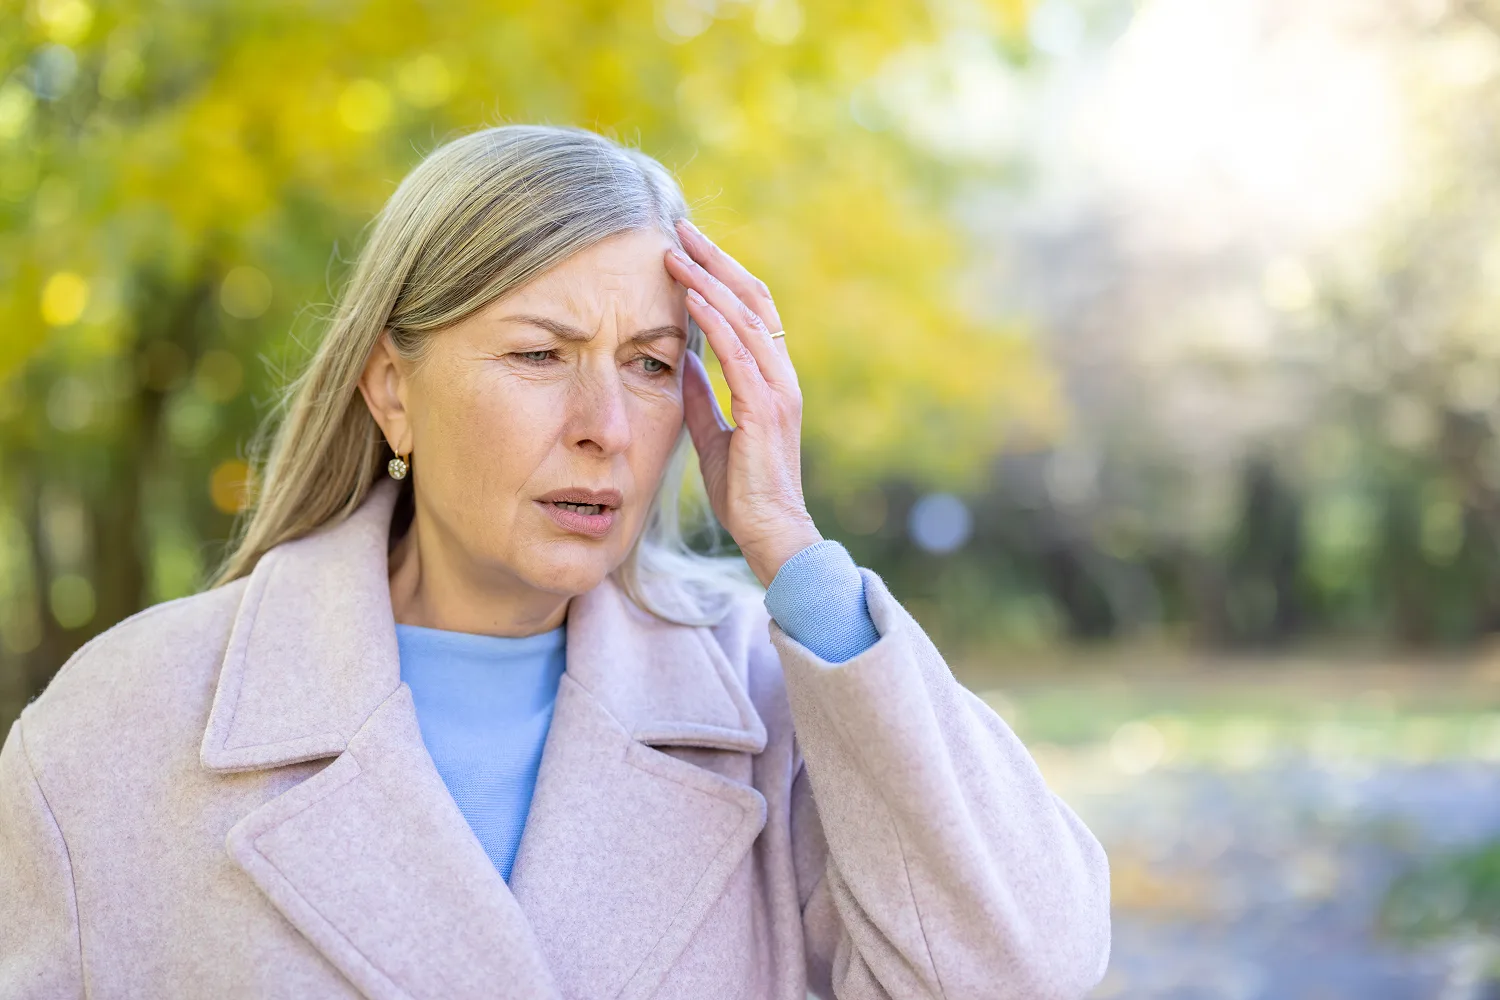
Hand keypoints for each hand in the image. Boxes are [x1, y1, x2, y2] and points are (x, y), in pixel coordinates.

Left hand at [664, 218, 822, 588]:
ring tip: (675, 253)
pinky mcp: (765, 409)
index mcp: (772, 378)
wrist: (770, 532)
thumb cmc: (743, 490)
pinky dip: (715, 320)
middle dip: (717, 260)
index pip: (752, 310)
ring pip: (747, 316)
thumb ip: (702, 394)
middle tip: (682, 228)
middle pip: (754, 298)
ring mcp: (778, 389)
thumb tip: (680, 359)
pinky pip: (739, 352)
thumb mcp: (713, 432)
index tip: (688, 249)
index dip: (723, 275)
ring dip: (709, 280)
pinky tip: (689, 297)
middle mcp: (781, 375)